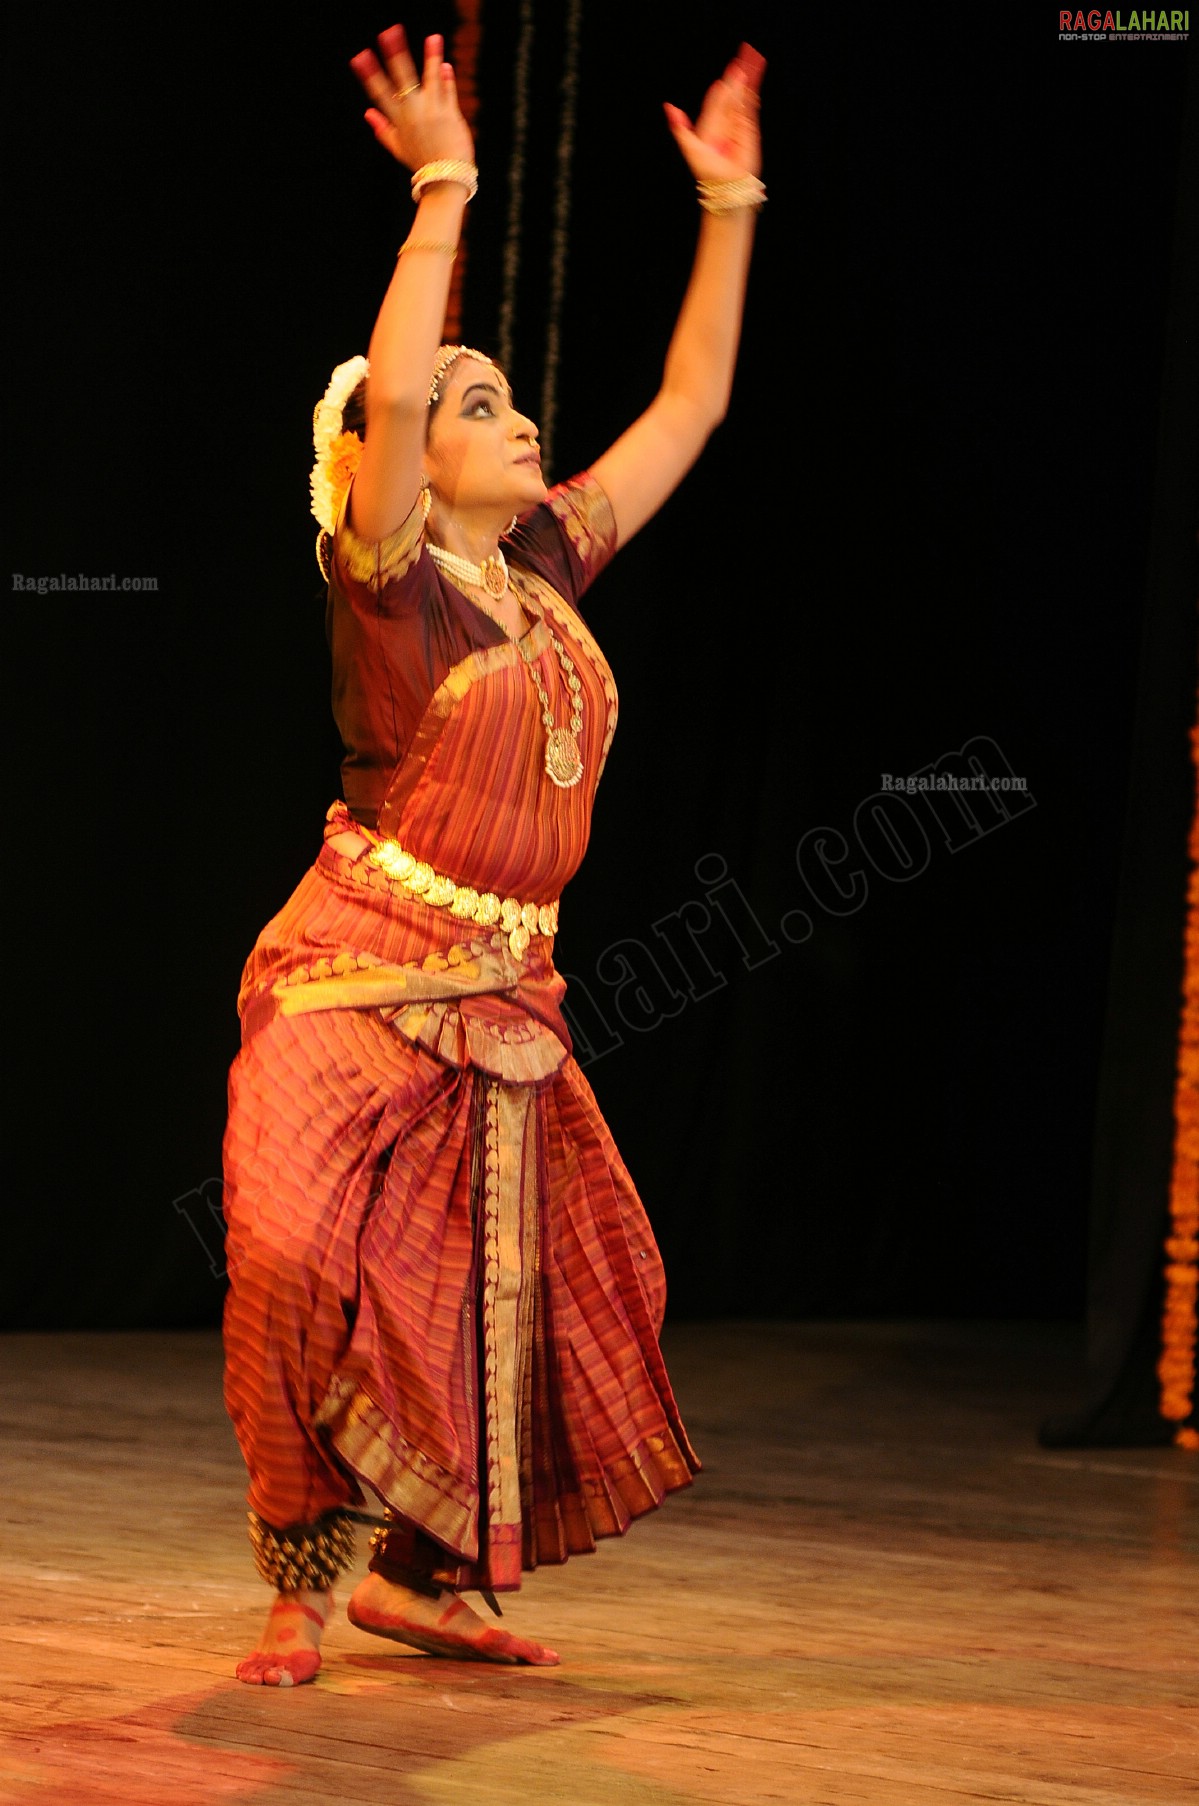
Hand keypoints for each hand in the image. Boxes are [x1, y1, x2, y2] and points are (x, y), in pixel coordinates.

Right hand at [350, 25, 474, 170]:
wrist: (445, 181)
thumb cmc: (422, 163)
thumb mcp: (398, 148)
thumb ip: (383, 129)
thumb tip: (367, 113)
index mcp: (398, 121)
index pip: (380, 93)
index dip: (370, 74)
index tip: (360, 57)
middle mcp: (413, 115)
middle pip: (402, 79)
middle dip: (395, 55)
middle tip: (388, 34)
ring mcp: (432, 113)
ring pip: (429, 80)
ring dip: (430, 57)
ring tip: (432, 37)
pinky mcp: (450, 115)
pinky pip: (447, 92)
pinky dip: (446, 78)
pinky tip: (445, 64)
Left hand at [663, 43, 764, 184]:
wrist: (726, 187)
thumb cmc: (708, 173)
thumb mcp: (690, 147)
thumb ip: (680, 127)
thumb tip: (668, 106)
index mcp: (712, 126)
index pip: (717, 100)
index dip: (723, 85)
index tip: (728, 71)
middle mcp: (727, 123)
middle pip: (733, 93)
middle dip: (738, 74)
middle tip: (745, 52)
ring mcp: (740, 125)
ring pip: (744, 95)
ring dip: (749, 76)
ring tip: (754, 57)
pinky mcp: (750, 129)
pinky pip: (751, 105)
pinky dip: (753, 90)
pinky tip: (755, 77)